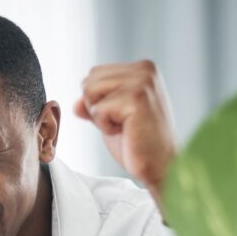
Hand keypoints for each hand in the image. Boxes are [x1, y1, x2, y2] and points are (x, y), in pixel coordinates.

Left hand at [74, 60, 176, 204]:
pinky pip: (98, 110)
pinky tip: (128, 131)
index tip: (123, 117)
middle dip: (97, 107)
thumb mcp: (111, 119)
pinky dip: (106, 127)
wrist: (160, 166)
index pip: (94, 74)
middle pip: (89, 80)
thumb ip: (94, 105)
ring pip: (90, 91)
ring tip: (125, 126)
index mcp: (141, 68)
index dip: (99, 102)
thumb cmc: (139, 144)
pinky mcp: (137, 97)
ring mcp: (142, 81)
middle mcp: (144, 69)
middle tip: (124, 124)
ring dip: (101, 117)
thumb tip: (76, 104)